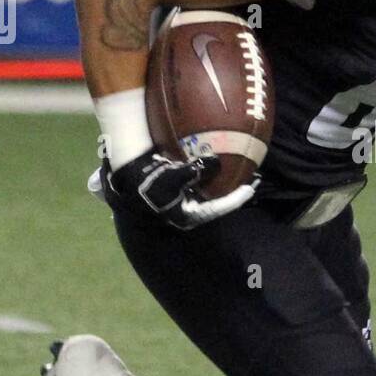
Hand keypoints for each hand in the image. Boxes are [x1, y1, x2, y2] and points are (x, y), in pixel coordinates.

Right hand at [102, 150, 256, 229]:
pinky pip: (201, 182)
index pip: (218, 208)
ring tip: (244, 169)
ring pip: (211, 191)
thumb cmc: (146, 181)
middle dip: (236, 190)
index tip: (251, 187)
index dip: (236, 198)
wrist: (121, 178)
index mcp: (187, 215)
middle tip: (255, 178)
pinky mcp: (178, 190)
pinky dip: (212, 173)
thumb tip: (217, 162)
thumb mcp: (171, 177)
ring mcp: (183, 201)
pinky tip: (222, 159)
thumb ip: (196, 171)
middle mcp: (187, 210)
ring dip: (226, 181)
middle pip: (218, 200)